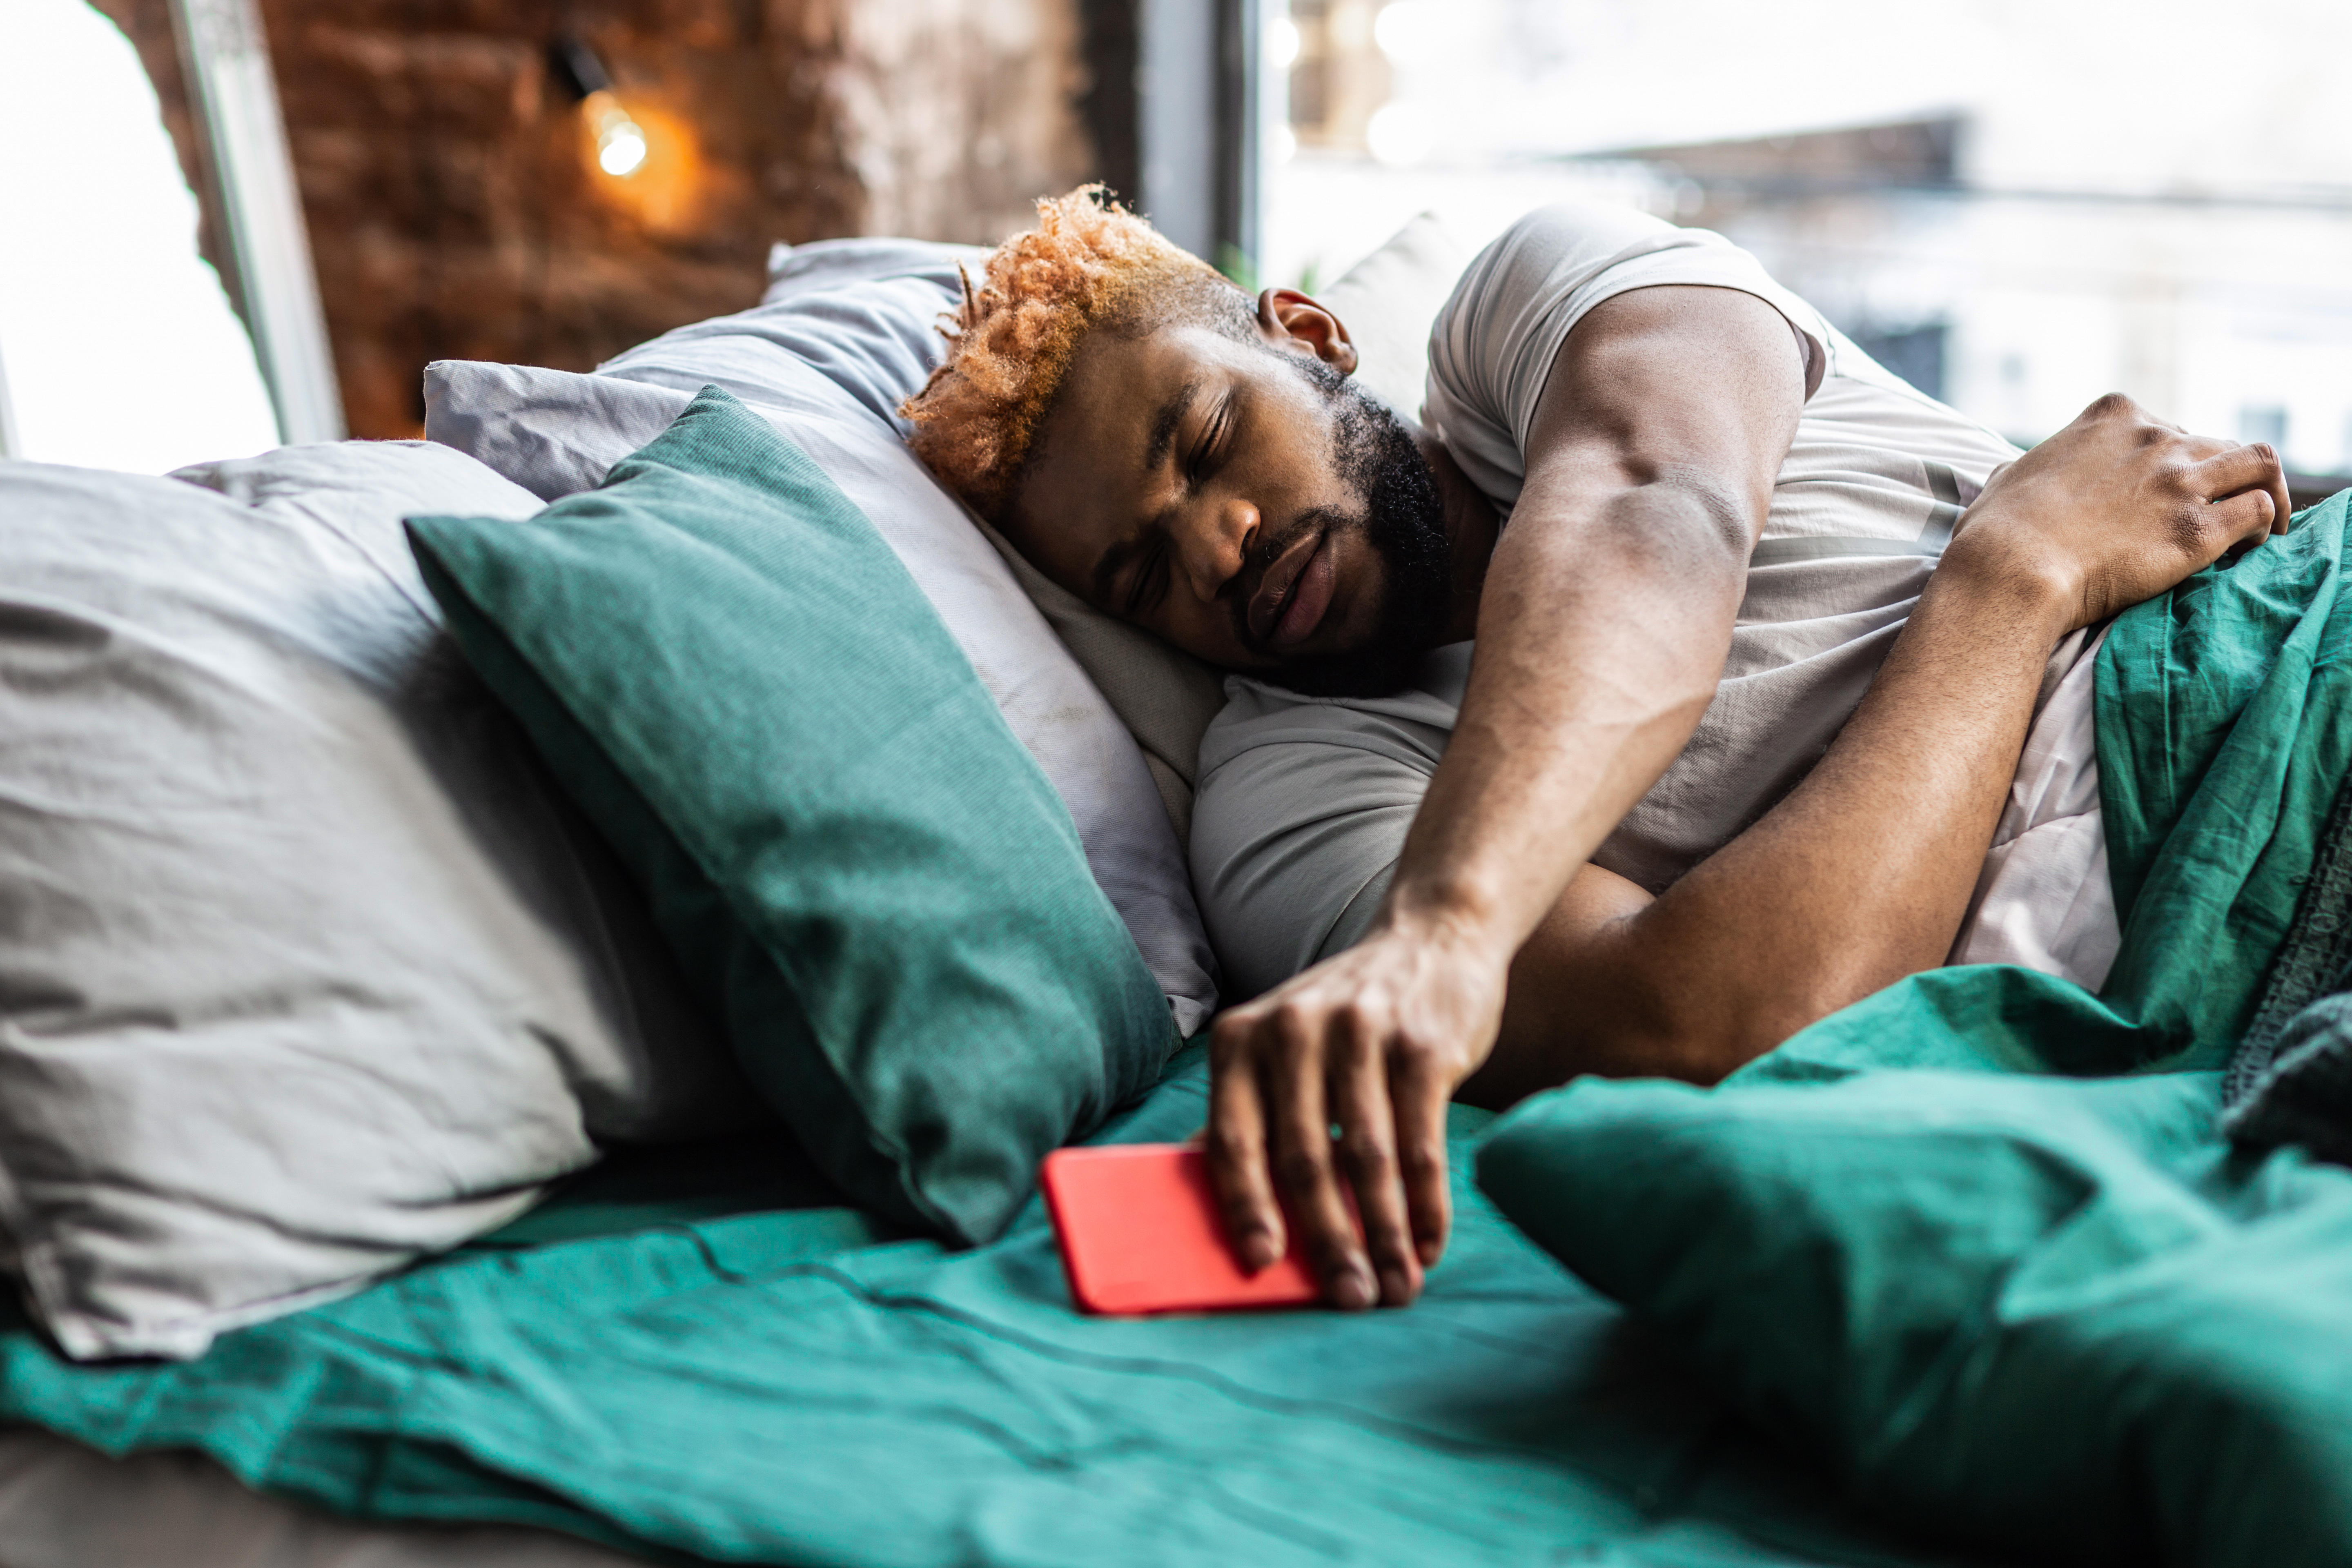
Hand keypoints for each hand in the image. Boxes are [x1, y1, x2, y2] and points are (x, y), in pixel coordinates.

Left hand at [1206, 911, 1508, 1308]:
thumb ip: (1246, 1111)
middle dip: (1328, 1241)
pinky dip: (1427, 1204)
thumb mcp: (1279, 1046)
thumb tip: (1200, 1194)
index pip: (1233, 1137)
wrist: (1431, 938)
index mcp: (1242, 1039)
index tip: (1259, 1265)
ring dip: (1384, 1235)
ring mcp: (1361, 1034)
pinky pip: (1422, 1142)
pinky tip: (1430, 1245)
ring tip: (1397, 1288)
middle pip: (1303, 1158)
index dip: (1245, 1205)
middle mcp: (1294, 1030)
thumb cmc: (1345, 1019)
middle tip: (1350, 1300)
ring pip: (1368, 1158)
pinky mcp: (1422, 1045)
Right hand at [1951, 394, 2289, 633]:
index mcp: (2113, 417)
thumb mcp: (2009, 475)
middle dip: (2219, 479)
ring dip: (2265, 490)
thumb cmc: (1999, 531)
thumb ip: (2028, 465)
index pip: (2169, 425)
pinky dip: (2263, 526)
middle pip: (2216, 444)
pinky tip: (2247, 548)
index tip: (2165, 489)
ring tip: (2260, 524)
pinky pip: (2259, 509)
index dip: (2172, 459)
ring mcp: (2180, 482)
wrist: (2011, 570)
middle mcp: (2155, 439)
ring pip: (2260, 464)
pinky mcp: (2198, 529)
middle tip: (2212, 513)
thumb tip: (2013, 472)